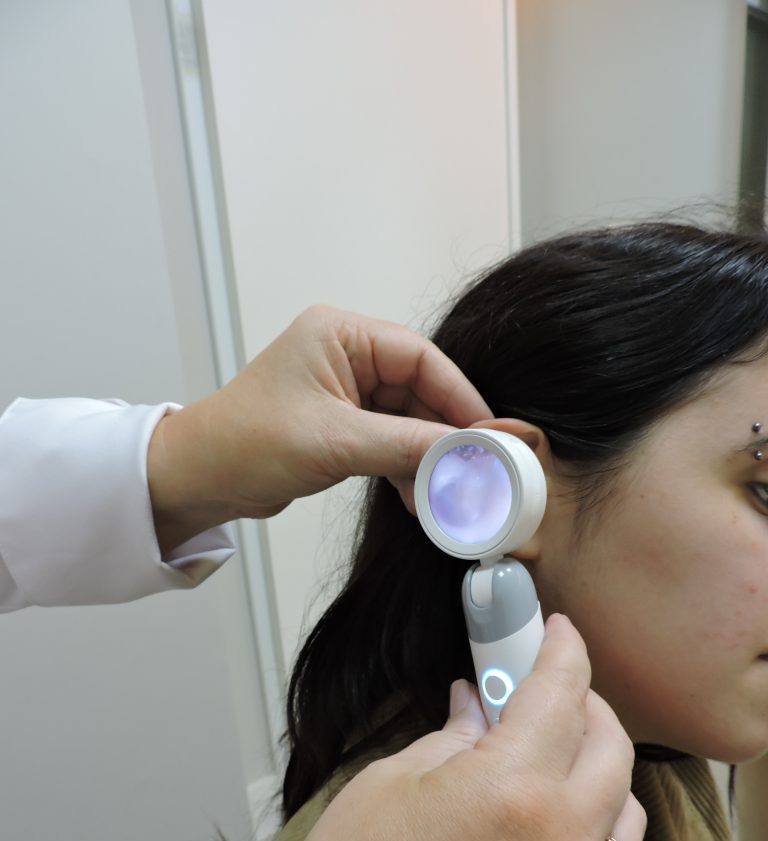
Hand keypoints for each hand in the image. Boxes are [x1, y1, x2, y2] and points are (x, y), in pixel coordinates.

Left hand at [147, 305, 491, 551]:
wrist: (198, 479)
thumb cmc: (244, 443)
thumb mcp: (333, 442)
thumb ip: (404, 445)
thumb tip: (463, 452)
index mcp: (340, 335)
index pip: (420, 358)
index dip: (459, 396)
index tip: (488, 433)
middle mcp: (345, 356)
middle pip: (419, 390)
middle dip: (444, 433)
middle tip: (475, 467)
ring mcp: (344, 392)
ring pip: (408, 420)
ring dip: (425, 456)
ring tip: (445, 491)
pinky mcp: (341, 424)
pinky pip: (389, 441)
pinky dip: (405, 467)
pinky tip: (419, 496)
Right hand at [205, 615, 648, 840]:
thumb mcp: (389, 782)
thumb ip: (452, 734)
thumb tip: (477, 706)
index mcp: (512, 787)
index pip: (562, 690)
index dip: (561, 648)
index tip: (556, 632)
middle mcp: (562, 840)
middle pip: (610, 744)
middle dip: (583, 702)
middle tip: (546, 690)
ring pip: (629, 809)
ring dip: (601, 769)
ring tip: (557, 757)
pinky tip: (580, 828)